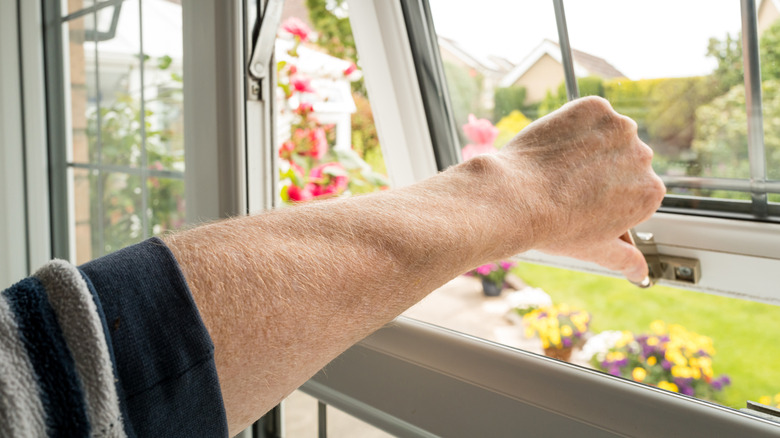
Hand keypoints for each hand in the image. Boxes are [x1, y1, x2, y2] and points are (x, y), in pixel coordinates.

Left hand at [498, 96, 665, 281]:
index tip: (585, 201)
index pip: (634, 189)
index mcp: (650, 193)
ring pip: (606, 134)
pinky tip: (555, 145)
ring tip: (560, 165)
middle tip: (568, 184)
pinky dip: (573, 124)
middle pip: (623, 159)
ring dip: (589, 144)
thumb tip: (641, 274)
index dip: (606, 195)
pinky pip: (588, 114)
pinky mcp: (594, 108)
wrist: (517, 197)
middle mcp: (643, 157)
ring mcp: (620, 128)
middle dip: (600, 169)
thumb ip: (625, 260)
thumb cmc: (554, 226)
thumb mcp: (596, 251)